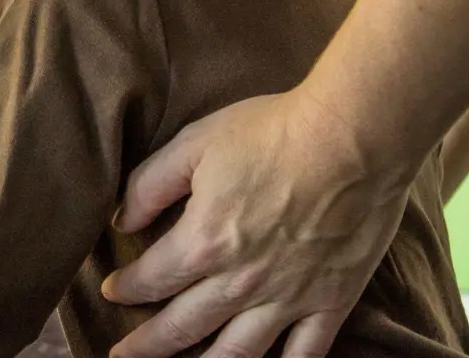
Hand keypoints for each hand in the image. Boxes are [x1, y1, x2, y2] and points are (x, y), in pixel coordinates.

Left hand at [102, 90, 413, 357]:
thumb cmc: (273, 132)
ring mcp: (289, 298)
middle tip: (122, 355)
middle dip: (147, 345)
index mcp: (203, 243)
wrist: (355, 136)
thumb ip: (149, 186)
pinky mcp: (332, 301)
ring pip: (236, 355)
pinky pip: (303, 355)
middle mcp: (241, 282)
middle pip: (182, 327)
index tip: (112, 290)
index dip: (125, 288)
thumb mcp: (194, 144)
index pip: (150, 280)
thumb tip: (122, 222)